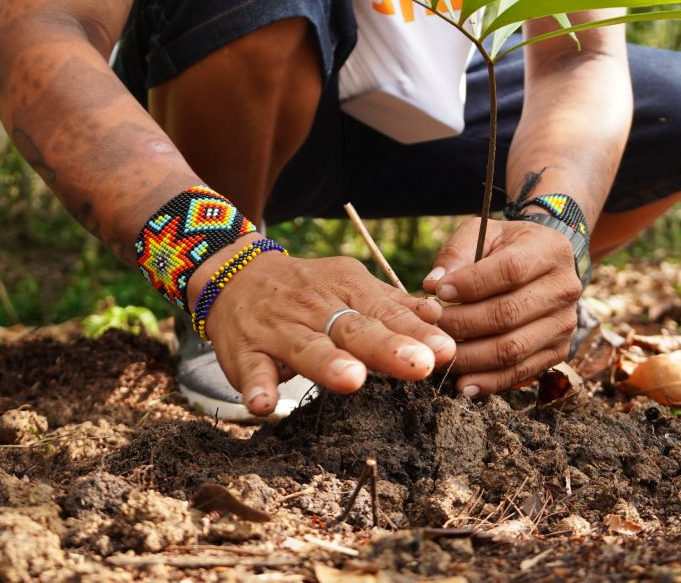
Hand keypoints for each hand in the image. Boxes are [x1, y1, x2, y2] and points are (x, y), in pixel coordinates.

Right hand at [197, 239, 456, 416]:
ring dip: (327, 363)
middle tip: (418, 365)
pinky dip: (257, 387)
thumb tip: (439, 316)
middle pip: (353, 328)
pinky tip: (265, 405)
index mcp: (347, 288)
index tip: (444, 350)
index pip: (385, 311)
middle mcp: (315, 307)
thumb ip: (393, 305)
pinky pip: (251, 370)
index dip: (414, 331)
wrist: (236, 275)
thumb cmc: (308, 289)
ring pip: (306, 347)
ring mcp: (279, 328)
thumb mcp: (350, 286)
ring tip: (351, 380)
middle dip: (385, 347)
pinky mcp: (245, 351)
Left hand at [422, 218, 581, 397]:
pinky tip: (463, 384)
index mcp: (550, 251)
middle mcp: (564, 288)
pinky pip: (521, 372)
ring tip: (441, 355)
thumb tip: (432, 284)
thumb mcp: (484, 232)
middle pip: (508, 314)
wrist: (543, 264)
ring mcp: (564, 323)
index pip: (510, 271)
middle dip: (462, 324)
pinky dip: (490, 382)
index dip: (471, 284)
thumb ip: (457, 251)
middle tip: (431, 328)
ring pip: (513, 348)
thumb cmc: (506, 246)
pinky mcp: (558, 350)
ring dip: (470, 357)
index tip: (438, 292)